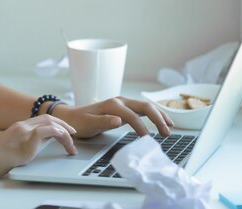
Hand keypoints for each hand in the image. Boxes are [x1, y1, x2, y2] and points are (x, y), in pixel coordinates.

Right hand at [0, 114, 77, 179]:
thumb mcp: (12, 149)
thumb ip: (23, 144)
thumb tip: (34, 148)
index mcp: (19, 126)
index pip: (42, 119)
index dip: (57, 124)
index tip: (65, 132)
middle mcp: (22, 125)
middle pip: (49, 118)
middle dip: (64, 125)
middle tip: (74, 135)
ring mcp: (23, 131)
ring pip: (50, 123)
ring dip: (65, 133)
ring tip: (72, 144)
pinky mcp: (24, 140)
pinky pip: (45, 131)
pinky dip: (58, 133)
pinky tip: (64, 141)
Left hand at [55, 97, 173, 138]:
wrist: (72, 116)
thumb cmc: (79, 121)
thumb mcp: (88, 123)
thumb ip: (103, 121)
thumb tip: (119, 120)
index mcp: (112, 105)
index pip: (133, 116)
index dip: (141, 127)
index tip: (147, 140)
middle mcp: (120, 101)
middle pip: (145, 106)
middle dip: (158, 118)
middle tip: (166, 132)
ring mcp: (123, 104)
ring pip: (146, 106)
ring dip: (159, 115)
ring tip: (169, 127)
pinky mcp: (124, 108)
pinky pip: (143, 110)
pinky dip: (154, 115)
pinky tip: (161, 121)